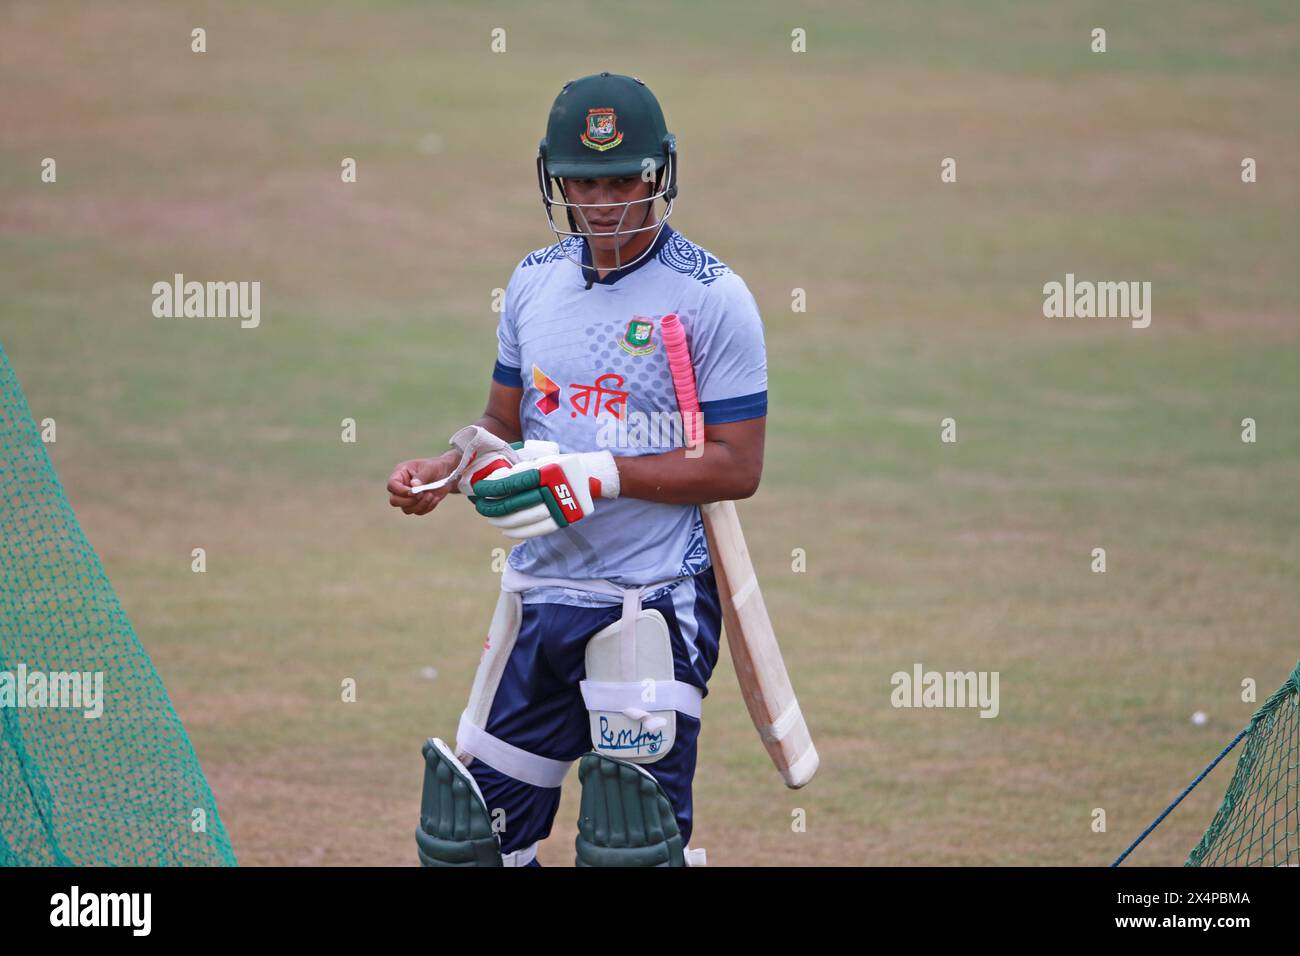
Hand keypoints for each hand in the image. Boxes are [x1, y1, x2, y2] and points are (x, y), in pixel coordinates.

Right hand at [387, 454, 456, 515]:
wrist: (446, 474)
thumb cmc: (435, 467)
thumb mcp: (429, 468)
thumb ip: (421, 477)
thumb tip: (414, 487)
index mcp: (400, 474)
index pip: (392, 485)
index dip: (400, 491)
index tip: (414, 491)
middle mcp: (401, 486)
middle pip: (394, 501)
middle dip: (409, 501)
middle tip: (422, 494)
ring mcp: (408, 497)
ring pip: (406, 509)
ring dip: (420, 505)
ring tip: (431, 495)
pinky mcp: (416, 504)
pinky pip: (417, 512)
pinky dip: (427, 507)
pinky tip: (435, 498)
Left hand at [469, 450, 619, 537]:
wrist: (590, 475)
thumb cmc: (559, 463)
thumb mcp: (540, 456)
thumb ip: (518, 464)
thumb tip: (491, 476)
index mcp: (542, 471)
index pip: (507, 484)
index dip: (489, 489)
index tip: (478, 489)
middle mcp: (549, 490)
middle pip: (511, 505)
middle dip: (491, 507)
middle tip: (480, 505)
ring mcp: (556, 508)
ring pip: (520, 520)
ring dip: (500, 521)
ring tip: (490, 517)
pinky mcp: (561, 521)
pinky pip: (534, 531)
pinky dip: (516, 532)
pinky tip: (505, 529)